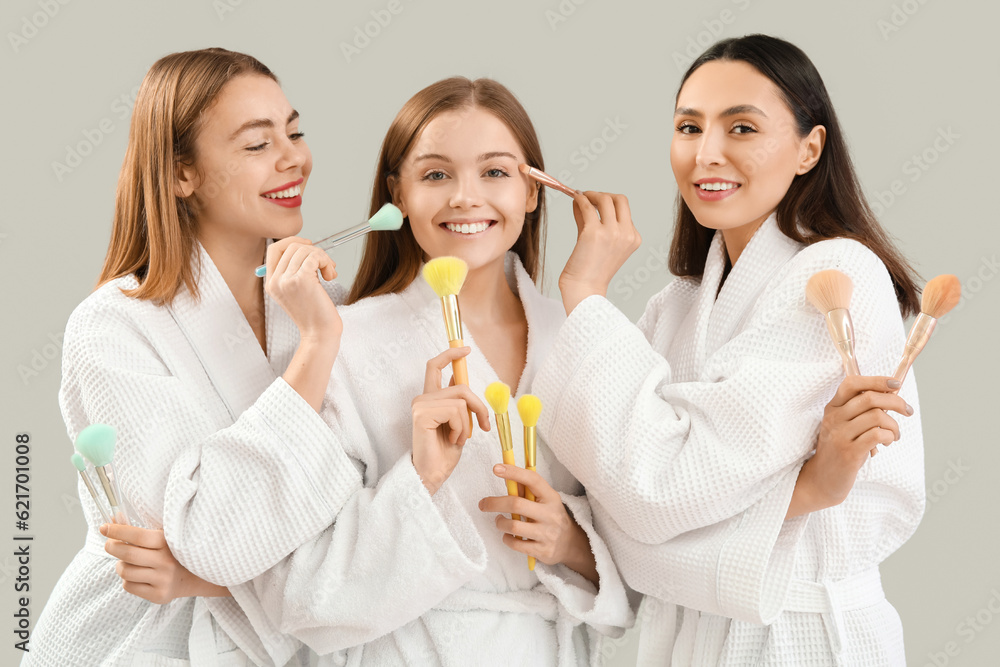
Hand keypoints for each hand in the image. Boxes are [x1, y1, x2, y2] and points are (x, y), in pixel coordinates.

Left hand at [101, 524, 229, 603]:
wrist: (197, 577)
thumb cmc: (173, 552)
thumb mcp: (161, 537)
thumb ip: (136, 530)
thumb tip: (111, 520)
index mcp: (168, 542)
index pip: (137, 535)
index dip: (117, 531)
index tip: (104, 527)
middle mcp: (166, 561)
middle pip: (127, 554)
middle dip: (112, 547)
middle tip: (110, 544)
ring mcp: (163, 580)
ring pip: (125, 571)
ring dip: (121, 566)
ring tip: (129, 563)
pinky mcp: (159, 595)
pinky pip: (129, 586)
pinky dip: (128, 580)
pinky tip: (138, 575)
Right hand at [264, 236, 341, 340]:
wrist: (320, 334)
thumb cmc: (315, 315)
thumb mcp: (297, 292)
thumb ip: (295, 271)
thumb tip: (307, 247)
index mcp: (271, 283)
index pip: (274, 249)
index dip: (293, 242)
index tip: (310, 246)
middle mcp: (276, 281)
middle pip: (291, 246)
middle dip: (313, 250)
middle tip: (326, 264)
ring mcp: (287, 280)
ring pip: (305, 250)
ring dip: (323, 257)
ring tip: (330, 272)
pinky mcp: (302, 280)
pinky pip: (315, 257)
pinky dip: (326, 261)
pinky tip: (330, 275)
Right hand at [411, 347, 490, 494]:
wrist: (432, 475)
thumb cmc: (444, 453)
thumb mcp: (457, 423)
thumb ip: (455, 401)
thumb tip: (456, 378)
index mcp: (429, 399)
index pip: (434, 366)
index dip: (450, 355)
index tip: (466, 349)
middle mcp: (422, 398)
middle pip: (461, 386)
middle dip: (478, 406)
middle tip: (484, 426)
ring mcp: (420, 405)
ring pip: (461, 400)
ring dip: (468, 424)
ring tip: (458, 439)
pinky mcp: (422, 414)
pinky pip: (456, 412)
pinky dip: (461, 429)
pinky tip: (451, 441)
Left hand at [479, 464, 597, 583]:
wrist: (570, 544)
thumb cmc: (550, 516)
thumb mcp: (544, 500)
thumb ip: (526, 490)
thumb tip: (506, 477)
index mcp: (551, 497)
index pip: (533, 480)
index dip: (514, 472)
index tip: (496, 468)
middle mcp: (550, 514)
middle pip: (516, 504)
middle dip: (495, 503)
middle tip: (483, 504)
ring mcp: (547, 534)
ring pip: (513, 526)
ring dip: (500, 523)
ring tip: (499, 521)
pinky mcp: (542, 550)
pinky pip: (516, 544)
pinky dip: (506, 538)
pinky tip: (508, 535)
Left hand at [559, 191, 641, 314]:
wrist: (584, 289)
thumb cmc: (590, 270)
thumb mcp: (600, 243)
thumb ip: (594, 221)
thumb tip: (583, 199)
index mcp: (633, 238)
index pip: (625, 210)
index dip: (608, 203)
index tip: (595, 202)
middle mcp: (626, 234)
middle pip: (620, 199)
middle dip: (603, 194)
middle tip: (588, 196)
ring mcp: (612, 233)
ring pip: (605, 198)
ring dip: (590, 194)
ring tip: (580, 197)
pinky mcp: (594, 233)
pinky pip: (587, 206)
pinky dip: (580, 199)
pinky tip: (574, 200)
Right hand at [786, 376, 912, 518]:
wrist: (823, 479)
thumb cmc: (839, 450)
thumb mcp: (843, 426)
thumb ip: (860, 410)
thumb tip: (890, 394)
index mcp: (832, 408)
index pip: (852, 383)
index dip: (876, 380)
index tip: (895, 383)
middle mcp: (834, 419)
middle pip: (870, 398)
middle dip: (896, 402)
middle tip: (907, 411)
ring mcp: (840, 436)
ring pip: (877, 416)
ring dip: (894, 425)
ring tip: (894, 435)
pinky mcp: (849, 453)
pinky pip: (877, 435)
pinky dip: (889, 437)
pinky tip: (887, 442)